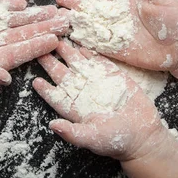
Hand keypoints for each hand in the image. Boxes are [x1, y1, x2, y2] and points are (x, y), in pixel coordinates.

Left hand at [33, 42, 171, 160]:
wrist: (142, 134)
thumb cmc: (116, 140)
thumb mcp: (92, 138)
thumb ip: (72, 133)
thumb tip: (52, 126)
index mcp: (72, 107)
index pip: (53, 95)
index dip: (44, 87)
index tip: (35, 80)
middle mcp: (81, 92)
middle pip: (60, 73)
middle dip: (50, 60)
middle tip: (40, 45)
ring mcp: (95, 80)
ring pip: (76, 62)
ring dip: (66, 50)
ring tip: (56, 37)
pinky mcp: (111, 73)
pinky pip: (97, 58)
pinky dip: (88, 49)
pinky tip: (79, 39)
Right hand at [57, 0, 177, 70]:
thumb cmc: (175, 22)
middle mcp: (117, 14)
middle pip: (91, 6)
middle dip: (75, 2)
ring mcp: (114, 31)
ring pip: (89, 23)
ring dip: (75, 19)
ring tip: (58, 15)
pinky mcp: (114, 49)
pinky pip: (94, 43)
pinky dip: (82, 40)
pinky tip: (69, 36)